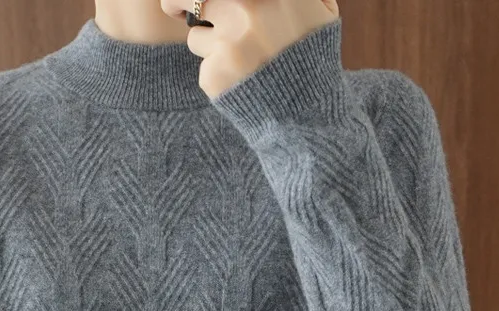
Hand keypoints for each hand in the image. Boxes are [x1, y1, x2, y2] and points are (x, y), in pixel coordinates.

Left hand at [162, 0, 339, 98]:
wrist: (307, 111)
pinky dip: (218, 76)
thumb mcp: (318, 7)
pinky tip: (241, 84)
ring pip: (196, 38)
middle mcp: (245, 5)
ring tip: (238, 62)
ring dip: (210, 48)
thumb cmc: (312, 55)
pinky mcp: (214, 73)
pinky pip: (205, 69)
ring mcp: (227, 41)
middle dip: (180, 5)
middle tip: (179, 12)